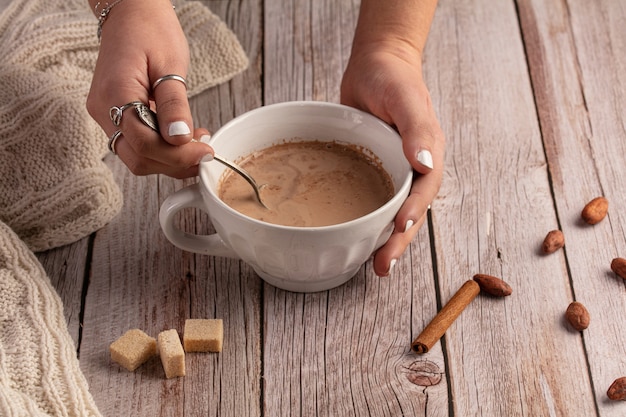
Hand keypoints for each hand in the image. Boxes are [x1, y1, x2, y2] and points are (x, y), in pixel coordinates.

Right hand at [86, 0, 212, 177]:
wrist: (131, 12)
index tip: (206, 151)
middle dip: (175, 162)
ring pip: (137, 156)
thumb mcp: (171, 64)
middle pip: (138, 157)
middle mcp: (102, 109)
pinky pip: (136, 144)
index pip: (144, 143)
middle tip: (205, 151)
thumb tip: (180, 139)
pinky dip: (161, 149)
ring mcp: (105, 114)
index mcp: (115, 93)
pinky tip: (182, 138)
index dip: (177, 155)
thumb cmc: (151, 30)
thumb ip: (174, 105)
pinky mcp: (113, 115)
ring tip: (197, 143)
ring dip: (170, 159)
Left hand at [341, 42, 444, 276]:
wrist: (376, 65)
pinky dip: (373, 220)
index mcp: (428, 153)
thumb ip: (417, 130)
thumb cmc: (392, 77)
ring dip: (388, 238)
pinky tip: (361, 236)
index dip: (413, 210)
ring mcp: (397, 170)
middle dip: (400, 240)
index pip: (424, 189)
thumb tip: (424, 164)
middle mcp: (416, 167)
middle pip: (412, 210)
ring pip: (396, 211)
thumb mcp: (405, 98)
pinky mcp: (378, 169)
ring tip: (376, 264)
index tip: (399, 227)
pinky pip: (378, 199)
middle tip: (383, 266)